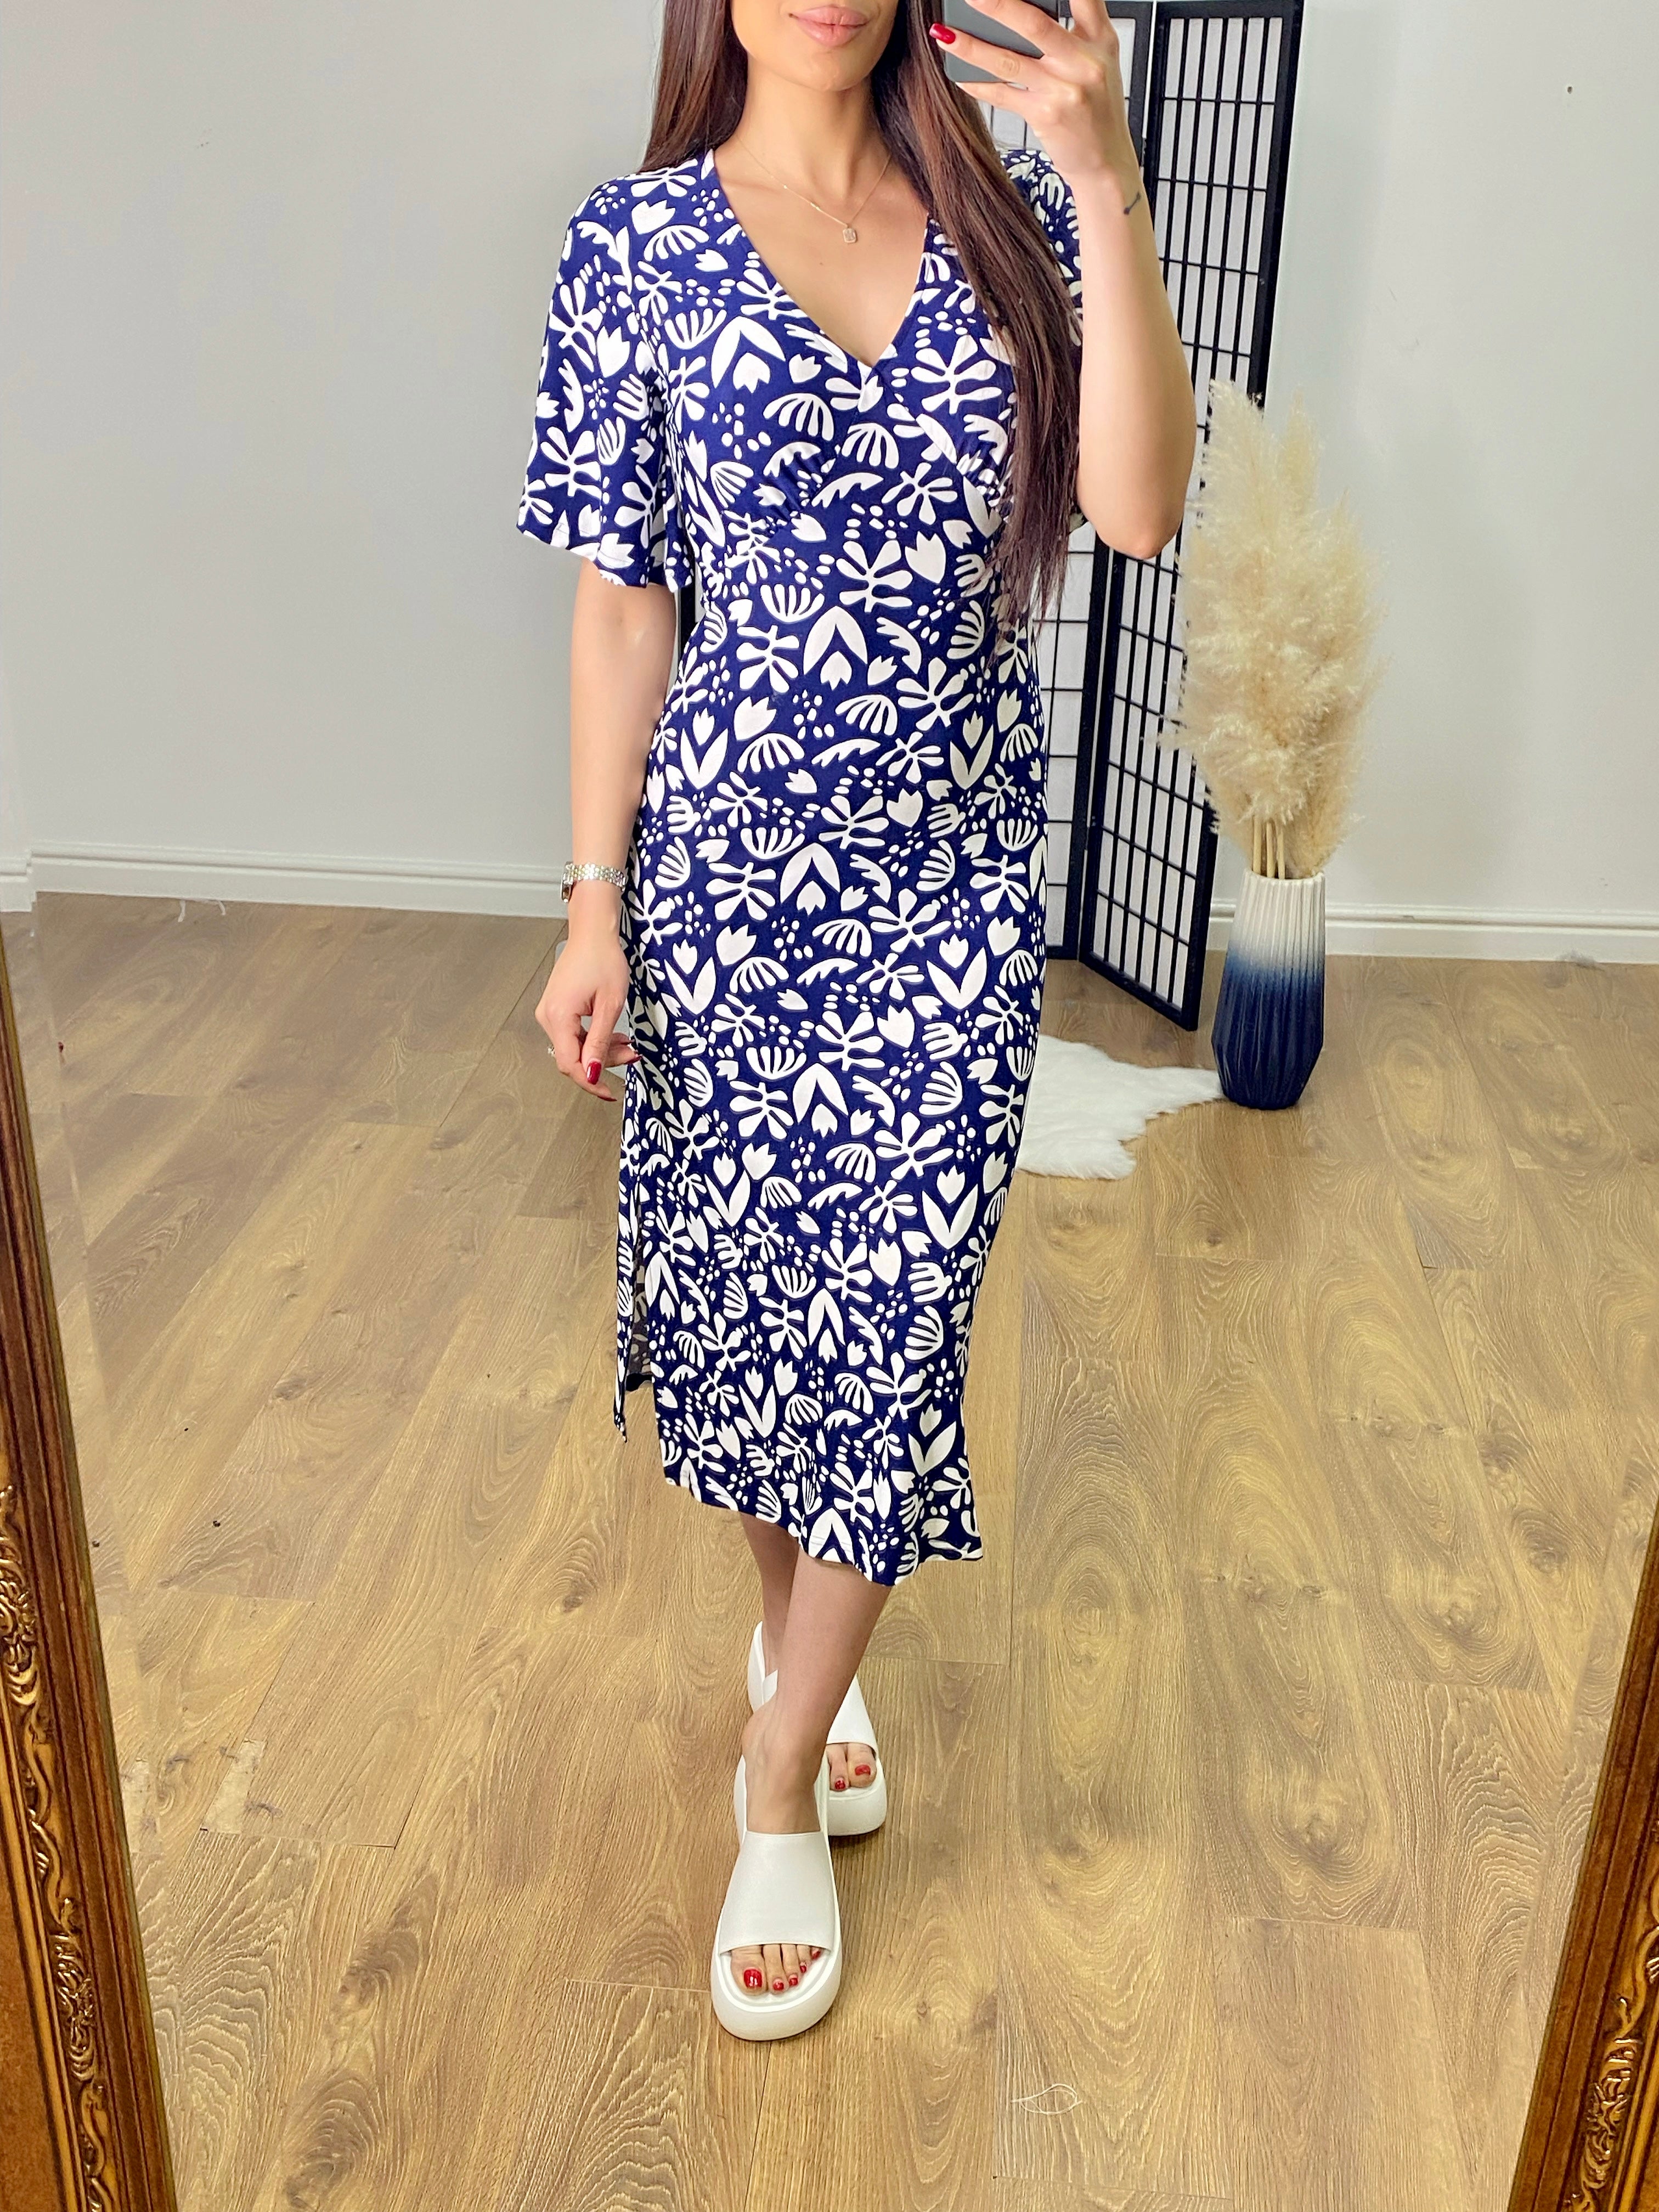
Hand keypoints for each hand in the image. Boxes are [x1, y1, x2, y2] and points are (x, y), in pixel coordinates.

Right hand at [536, 914, 637, 1105]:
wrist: (593, 933)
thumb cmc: (603, 959)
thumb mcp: (611, 1005)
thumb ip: (601, 1042)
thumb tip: (594, 1073)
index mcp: (559, 1016)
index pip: (570, 1064)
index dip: (591, 1082)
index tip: (610, 1093)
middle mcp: (548, 1016)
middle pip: (573, 1057)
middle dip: (602, 1063)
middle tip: (631, 1056)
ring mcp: (550, 1013)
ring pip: (574, 1047)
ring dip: (601, 1051)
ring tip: (627, 1045)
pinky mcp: (556, 1009)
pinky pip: (573, 1035)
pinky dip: (593, 1039)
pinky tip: (613, 1035)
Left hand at [930, 0, 1138, 194]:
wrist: (1106, 162)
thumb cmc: (1097, 109)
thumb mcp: (1098, 62)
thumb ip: (1074, 32)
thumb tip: (1022, 11)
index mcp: (1100, 38)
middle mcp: (1084, 60)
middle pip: (1035, 23)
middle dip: (998, 5)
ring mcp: (1064, 89)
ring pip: (1010, 61)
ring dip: (972, 47)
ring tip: (944, 34)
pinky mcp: (1046, 116)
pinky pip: (1003, 95)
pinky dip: (977, 85)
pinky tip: (958, 74)